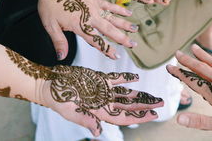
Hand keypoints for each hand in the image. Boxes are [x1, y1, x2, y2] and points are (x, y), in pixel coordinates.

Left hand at [37, 0, 136, 59]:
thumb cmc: (49, 5)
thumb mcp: (50, 25)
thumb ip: (59, 41)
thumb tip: (61, 57)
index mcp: (79, 25)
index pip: (95, 40)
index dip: (106, 49)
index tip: (116, 56)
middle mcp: (89, 17)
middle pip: (109, 30)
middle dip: (122, 38)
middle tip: (133, 45)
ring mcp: (94, 8)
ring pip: (112, 18)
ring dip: (124, 24)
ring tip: (135, 30)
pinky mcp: (95, 0)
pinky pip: (109, 6)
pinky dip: (119, 9)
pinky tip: (129, 13)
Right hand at [41, 66, 163, 136]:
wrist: (49, 84)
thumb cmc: (58, 99)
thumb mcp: (70, 110)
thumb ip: (86, 120)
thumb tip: (98, 133)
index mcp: (99, 112)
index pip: (123, 117)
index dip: (138, 117)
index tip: (153, 115)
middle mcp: (104, 102)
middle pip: (129, 106)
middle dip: (145, 106)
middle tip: (161, 103)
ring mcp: (103, 91)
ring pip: (126, 94)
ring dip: (140, 95)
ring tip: (153, 95)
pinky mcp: (100, 79)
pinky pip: (117, 79)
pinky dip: (126, 78)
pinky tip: (137, 77)